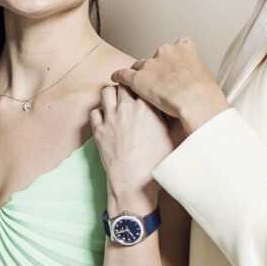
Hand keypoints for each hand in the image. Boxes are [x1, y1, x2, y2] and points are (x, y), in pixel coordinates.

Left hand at [89, 82, 176, 209]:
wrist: (134, 181)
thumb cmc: (156, 162)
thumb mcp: (172, 136)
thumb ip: (171, 117)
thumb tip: (171, 105)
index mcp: (146, 108)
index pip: (142, 83)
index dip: (144, 84)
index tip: (145, 87)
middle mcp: (126, 109)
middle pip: (123, 84)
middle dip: (128, 86)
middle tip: (131, 93)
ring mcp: (110, 119)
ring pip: (106, 92)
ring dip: (112, 94)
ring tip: (118, 101)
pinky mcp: (98, 131)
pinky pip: (94, 111)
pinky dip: (100, 111)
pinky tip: (107, 117)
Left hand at [115, 38, 227, 134]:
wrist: (195, 101)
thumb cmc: (204, 92)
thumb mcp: (207, 76)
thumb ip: (196, 72)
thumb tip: (196, 78)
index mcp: (184, 48)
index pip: (176, 47)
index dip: (174, 59)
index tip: (174, 66)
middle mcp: (165, 52)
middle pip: (156, 58)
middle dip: (156, 68)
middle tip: (160, 82)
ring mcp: (150, 65)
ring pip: (139, 66)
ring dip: (140, 74)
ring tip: (140, 85)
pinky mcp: (137, 78)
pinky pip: (123, 74)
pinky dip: (119, 76)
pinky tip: (116, 78)